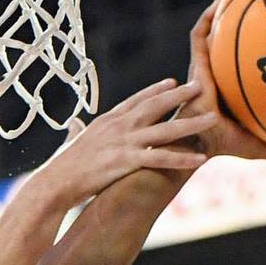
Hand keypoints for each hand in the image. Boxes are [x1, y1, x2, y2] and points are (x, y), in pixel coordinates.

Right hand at [34, 79, 216, 204]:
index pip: (135, 100)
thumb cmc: (59, 169)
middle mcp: (118, 126)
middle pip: (155, 105)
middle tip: (200, 84)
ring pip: (166, 129)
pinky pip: (161, 158)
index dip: (154, 90)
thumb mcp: (70, 144)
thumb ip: (76, 132)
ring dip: (191, 123)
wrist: (53, 183)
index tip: (170, 81)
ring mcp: (124, 142)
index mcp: (105, 122)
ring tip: (213, 118)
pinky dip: (183, 158)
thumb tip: (74, 125)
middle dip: (180, 94)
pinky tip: (200, 159)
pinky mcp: (126, 161)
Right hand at [183, 2, 265, 161]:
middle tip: (258, 2)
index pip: (243, 63)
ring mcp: (205, 68)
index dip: (256, 46)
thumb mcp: (260, 144)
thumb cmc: (224, 146)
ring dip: (221, 13)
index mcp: (232, 88)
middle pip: (229, 42)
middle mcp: (218, 74)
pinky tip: (218, 3)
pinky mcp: (195, 65)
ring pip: (213, 33)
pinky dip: (206, 18)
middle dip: (239, 21)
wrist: (198, 142)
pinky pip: (198, 35)